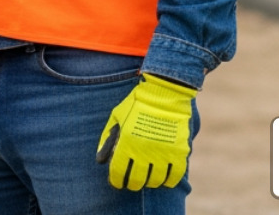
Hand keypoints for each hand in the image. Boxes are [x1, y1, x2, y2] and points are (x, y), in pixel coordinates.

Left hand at [95, 74, 196, 189]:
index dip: (116, 181)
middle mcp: (143, 152)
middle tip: (132, 182)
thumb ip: (107, 139)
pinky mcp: (179, 152)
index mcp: (125, 144)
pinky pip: (174, 176)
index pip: (118, 173)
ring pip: (155, 181)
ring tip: (148, 178)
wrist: (164, 93)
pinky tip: (164, 178)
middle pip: (136, 181)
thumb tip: (100, 160)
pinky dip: (168, 181)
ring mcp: (162, 153)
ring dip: (150, 182)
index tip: (117, 182)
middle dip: (132, 184)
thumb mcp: (116, 117)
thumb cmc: (136, 104)